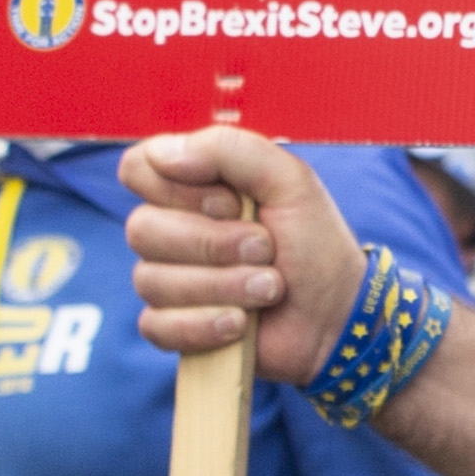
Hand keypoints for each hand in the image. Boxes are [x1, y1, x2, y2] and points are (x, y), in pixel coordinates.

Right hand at [117, 132, 368, 384]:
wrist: (337, 312)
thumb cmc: (313, 242)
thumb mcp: (289, 179)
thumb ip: (229, 148)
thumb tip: (163, 155)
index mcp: (191, 188)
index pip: (138, 168)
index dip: (179, 187)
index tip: (232, 201)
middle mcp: (170, 231)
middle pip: (141, 229)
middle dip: (215, 243)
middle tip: (266, 248)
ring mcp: (167, 280)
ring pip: (151, 280)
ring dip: (223, 286)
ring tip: (270, 288)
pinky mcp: (172, 327)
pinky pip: (156, 325)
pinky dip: (205, 325)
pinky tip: (240, 324)